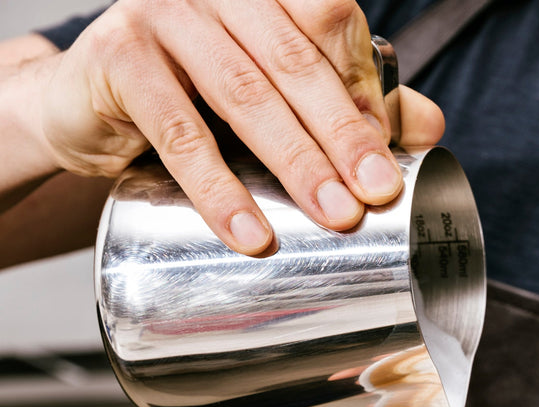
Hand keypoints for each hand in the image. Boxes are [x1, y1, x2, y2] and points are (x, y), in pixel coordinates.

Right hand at [26, 0, 444, 253]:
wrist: (86, 106)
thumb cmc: (195, 97)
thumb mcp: (280, 97)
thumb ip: (354, 104)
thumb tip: (430, 127)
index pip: (329, 22)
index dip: (361, 88)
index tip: (387, 156)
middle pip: (295, 61)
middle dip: (344, 134)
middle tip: (378, 195)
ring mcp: (164, 14)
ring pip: (244, 94)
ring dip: (296, 163)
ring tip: (335, 217)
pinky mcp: (119, 57)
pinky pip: (178, 132)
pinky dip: (218, 188)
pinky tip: (251, 232)